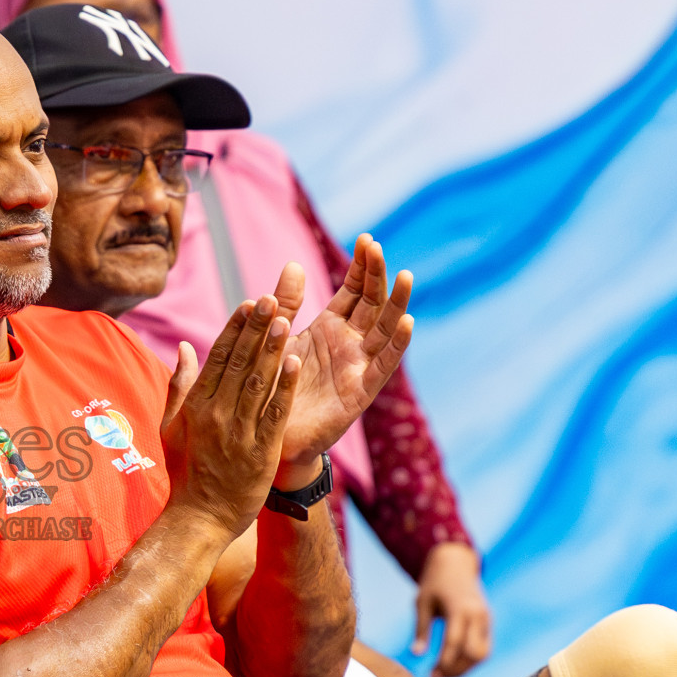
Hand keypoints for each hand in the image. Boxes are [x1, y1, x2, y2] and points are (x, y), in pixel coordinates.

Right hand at [161, 295, 299, 539]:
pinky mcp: (259, 451)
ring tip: (286, 320)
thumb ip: (178, 385)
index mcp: (195, 404)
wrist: (198, 518)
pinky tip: (295, 363)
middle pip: (239, 362)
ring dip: (272, 349)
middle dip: (256, 328)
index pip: (217, 357)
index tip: (250, 302)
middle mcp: (215, 413)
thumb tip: (183, 346)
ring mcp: (237, 432)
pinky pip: (274, 413)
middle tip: (272, 297)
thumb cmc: (185, 472)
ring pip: (257, 382)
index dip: (235, 328)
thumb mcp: (170, 427)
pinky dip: (284, 387)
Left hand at [277, 235, 413, 470]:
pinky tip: (407, 321)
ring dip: (396, 303)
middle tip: (378, 247)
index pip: (353, 290)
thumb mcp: (277, 339)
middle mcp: (349, 344)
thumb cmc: (273, 387)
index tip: (367, 239)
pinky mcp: (360, 392)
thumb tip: (293, 263)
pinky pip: (383, 366)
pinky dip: (397, 344)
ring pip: (385, 329)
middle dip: (376, 275)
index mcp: (329, 328)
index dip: (362, 266)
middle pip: (372, 303)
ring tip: (405, 275)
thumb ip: (286, 305)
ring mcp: (358, 367)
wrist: (269, 436)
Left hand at [412, 543, 492, 676]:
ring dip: (465, 668)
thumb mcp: (422, 603)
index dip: (445, 662)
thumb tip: (416, 654)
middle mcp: (478, 615)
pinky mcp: (488, 623)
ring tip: (444, 674)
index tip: (431, 675)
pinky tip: (454, 665)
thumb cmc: (434, 583)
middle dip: (456, 670)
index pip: (455, 643)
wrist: (455, 564)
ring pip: (483, 654)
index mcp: (460, 608)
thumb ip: (421, 629)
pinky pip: (484, 648)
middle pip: (473, 653)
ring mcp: (486, 619)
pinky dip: (471, 660)